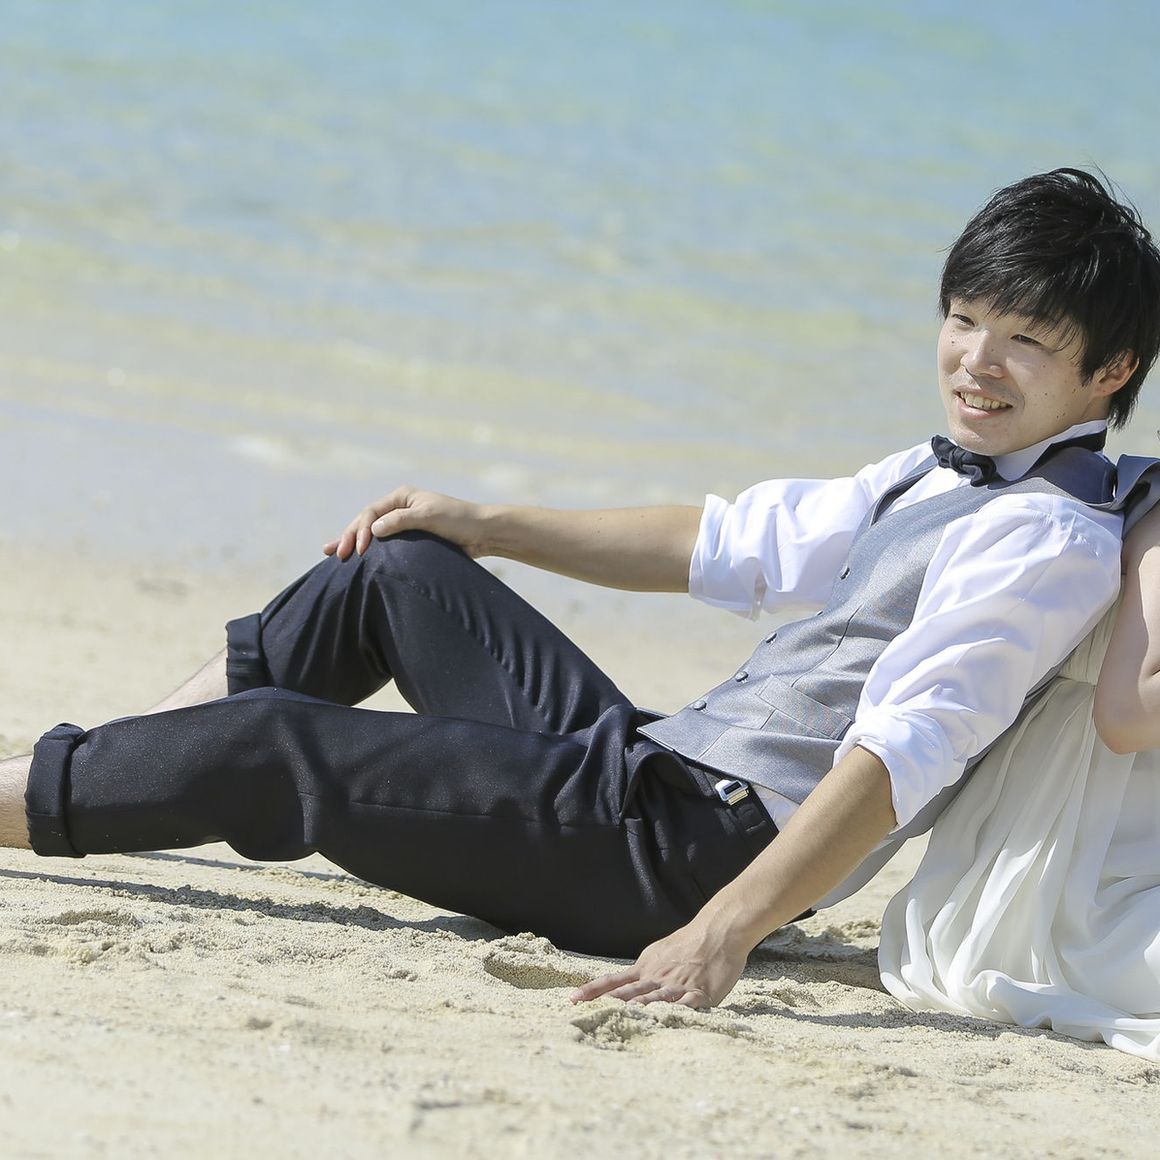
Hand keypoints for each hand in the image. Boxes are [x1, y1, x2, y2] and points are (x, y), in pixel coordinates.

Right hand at [322, 487, 486, 559]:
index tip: (358, 550)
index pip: (371, 512)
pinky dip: (369, 550)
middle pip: (366, 521)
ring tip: (331, 553)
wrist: (482, 533)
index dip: (360, 530)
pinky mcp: (409, 540)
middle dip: (348, 536)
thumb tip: (373, 528)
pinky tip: (355, 558)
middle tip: (335, 554)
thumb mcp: (429, 516)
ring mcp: (403, 524)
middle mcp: (399, 508)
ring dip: (352, 542)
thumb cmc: (458, 520)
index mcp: (402, 497)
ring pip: (371, 533)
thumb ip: (401, 520)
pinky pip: (383, 544)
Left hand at [569, 919, 749, 1008]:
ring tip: (622, 1016)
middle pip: (629, 992)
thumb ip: (643, 971)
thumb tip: (625, 985)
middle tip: (587, 1013)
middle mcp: (657, 976)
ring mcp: (678, 985)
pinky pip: (687, 1005)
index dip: (593, 990)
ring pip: (655, 998)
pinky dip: (676, 1014)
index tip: (572, 999)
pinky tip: (668, 1021)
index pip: (614, 980)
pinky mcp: (701, 993)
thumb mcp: (658, 953)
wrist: (717, 931)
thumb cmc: (687, 943)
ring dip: (638, 1008)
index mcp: (646, 967)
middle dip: (609, 1003)